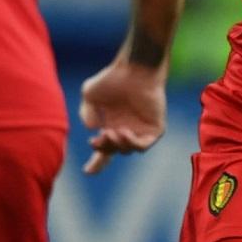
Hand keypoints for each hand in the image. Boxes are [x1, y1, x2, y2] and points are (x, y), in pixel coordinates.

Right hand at [78, 59, 167, 174]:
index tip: (87, 172)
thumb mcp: (89, 96)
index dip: (96, 163)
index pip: (104, 151)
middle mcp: (125, 130)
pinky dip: (133, 143)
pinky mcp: (155, 128)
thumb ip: (87, 114)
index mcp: (111, 126)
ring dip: (117, 145)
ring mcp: (140, 130)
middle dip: (103, 148)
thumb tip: (93, 130)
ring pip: (128, 150)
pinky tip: (124, 132)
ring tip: (111, 132)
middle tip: (97, 139)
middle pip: (113, 151)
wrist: (134, 69)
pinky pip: (144, 145)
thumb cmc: (112, 79)